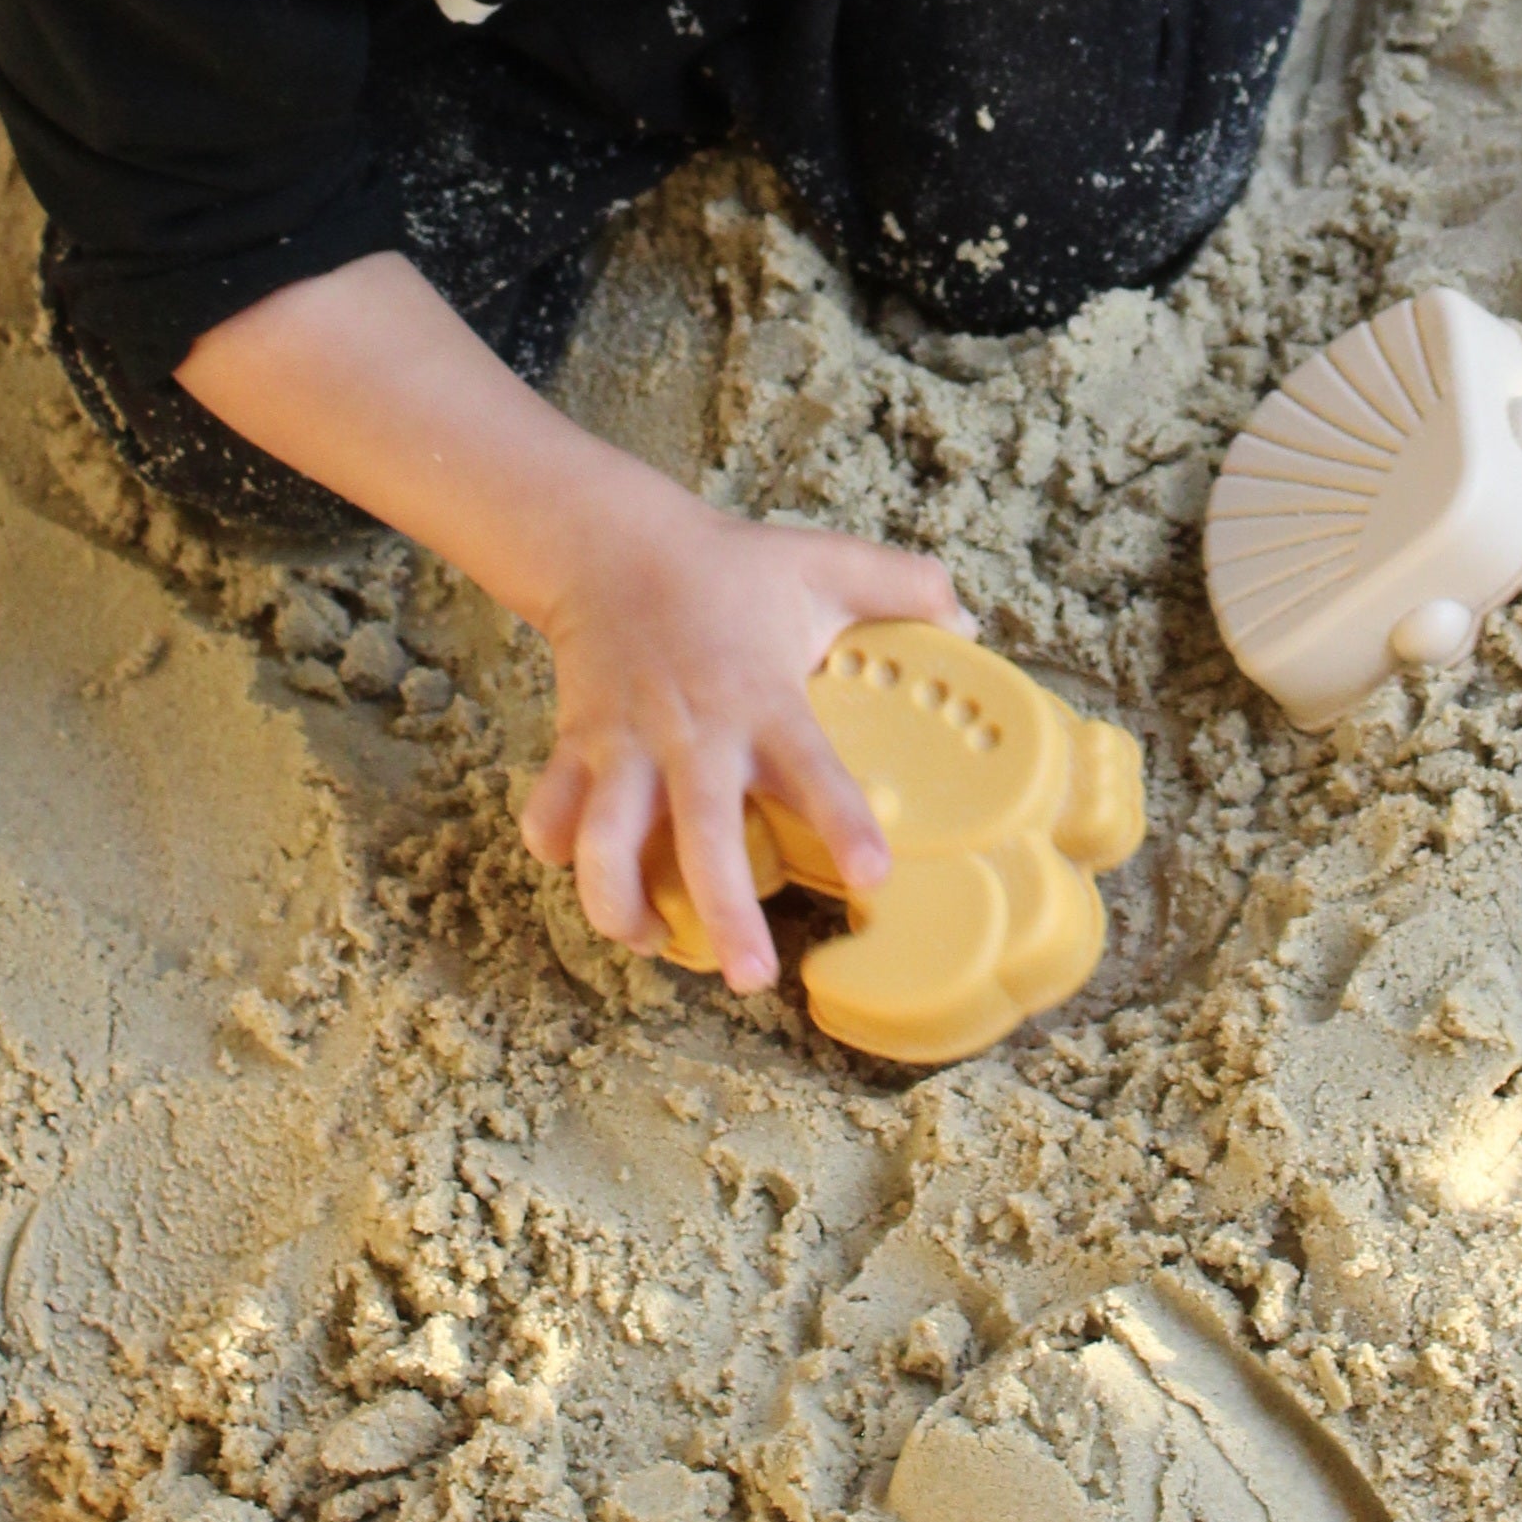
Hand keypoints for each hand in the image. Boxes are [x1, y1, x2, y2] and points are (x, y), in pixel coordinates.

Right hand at [519, 496, 967, 990]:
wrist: (614, 545)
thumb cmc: (732, 566)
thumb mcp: (826, 561)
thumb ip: (907, 587)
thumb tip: (972, 627)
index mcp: (761, 696)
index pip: (811, 767)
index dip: (842, 822)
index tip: (873, 877)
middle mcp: (692, 732)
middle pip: (700, 836)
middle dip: (723, 912)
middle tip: (751, 976)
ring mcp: (624, 745)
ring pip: (604, 842)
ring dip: (619, 905)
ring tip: (652, 944)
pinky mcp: (576, 749)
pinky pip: (550, 817)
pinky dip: (560, 856)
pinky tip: (600, 882)